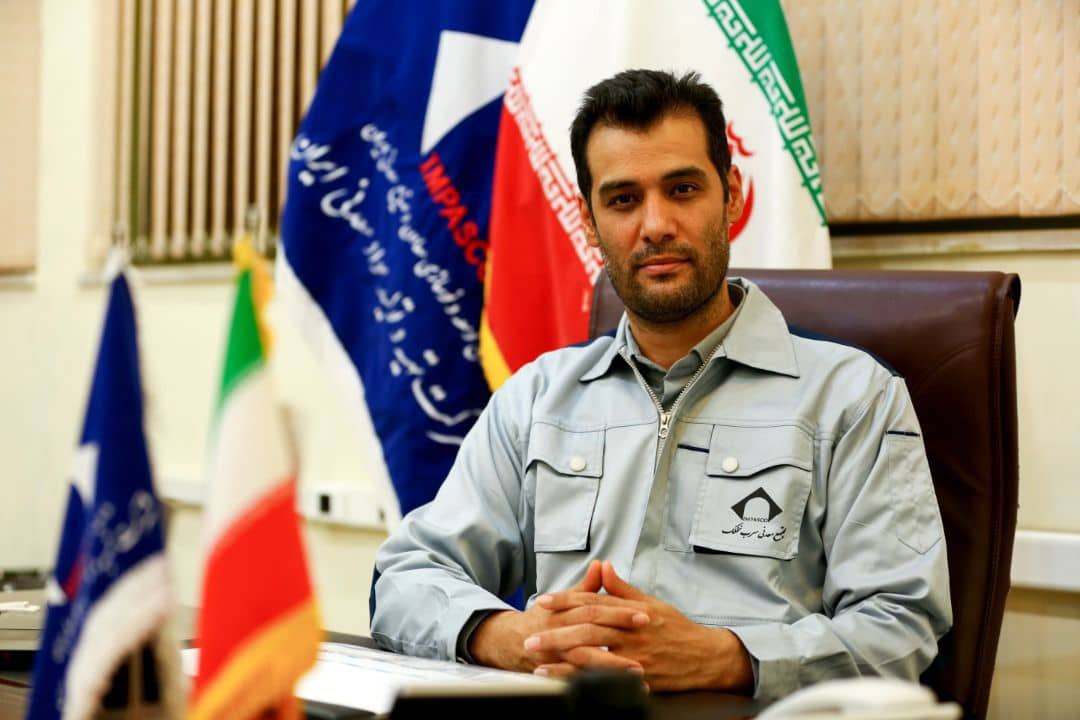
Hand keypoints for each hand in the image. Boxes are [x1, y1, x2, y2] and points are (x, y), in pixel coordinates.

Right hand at [468, 560, 648, 674]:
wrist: (510, 642)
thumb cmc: (544, 618)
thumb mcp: (563, 599)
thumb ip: (586, 586)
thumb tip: (602, 564)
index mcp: (563, 610)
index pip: (593, 607)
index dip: (618, 611)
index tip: (645, 614)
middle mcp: (558, 630)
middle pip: (589, 629)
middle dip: (618, 631)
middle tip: (645, 635)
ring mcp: (555, 654)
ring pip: (583, 658)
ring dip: (612, 665)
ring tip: (637, 670)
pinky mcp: (554, 672)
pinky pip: (577, 680)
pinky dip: (597, 684)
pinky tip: (618, 689)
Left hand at [527, 561, 753, 691]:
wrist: (707, 658)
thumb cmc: (678, 630)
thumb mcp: (652, 603)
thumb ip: (623, 588)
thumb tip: (604, 566)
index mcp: (633, 611)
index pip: (594, 602)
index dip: (567, 600)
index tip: (543, 601)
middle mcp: (632, 632)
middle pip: (588, 629)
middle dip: (556, 632)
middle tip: (531, 636)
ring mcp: (634, 657)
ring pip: (594, 655)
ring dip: (563, 660)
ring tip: (538, 661)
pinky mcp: (638, 679)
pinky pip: (606, 681)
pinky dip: (583, 681)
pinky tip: (564, 683)